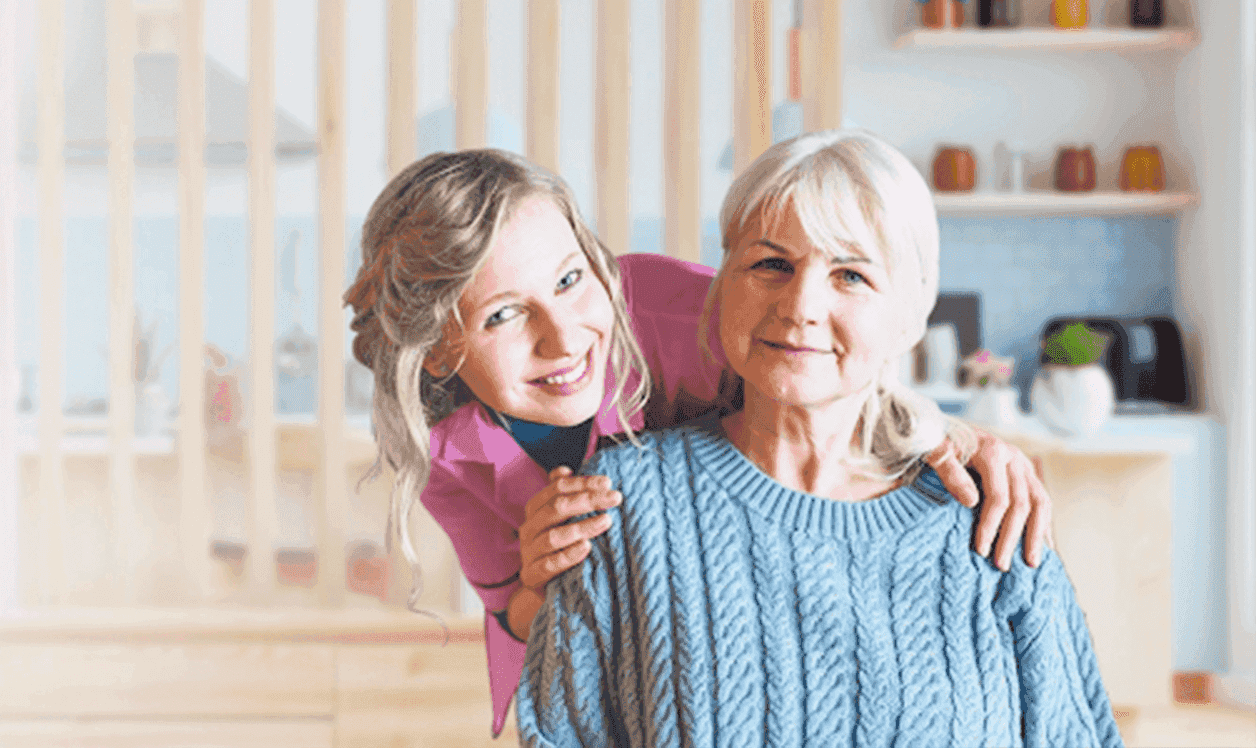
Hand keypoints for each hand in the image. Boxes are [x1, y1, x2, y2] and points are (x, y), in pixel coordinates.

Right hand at [518, 466, 621, 590]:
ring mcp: (529, 552)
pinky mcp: (532, 574)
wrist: (540, 584)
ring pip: (554, 536)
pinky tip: (587, 548)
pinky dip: (569, 555)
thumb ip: (561, 495)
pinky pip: (550, 564)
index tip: (608, 483)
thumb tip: (564, 469)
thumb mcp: (557, 518)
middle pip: (557, 508)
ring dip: (582, 527)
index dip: (582, 483)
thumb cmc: (555, 545)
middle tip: (614, 498)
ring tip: (607, 521)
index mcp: (535, 509)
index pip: (556, 488)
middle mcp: (529, 528)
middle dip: (588, 500)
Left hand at [926, 429, 1052, 570]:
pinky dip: (1044, 523)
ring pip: (1040, 503)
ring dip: (1036, 535)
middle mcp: (1013, 456)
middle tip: (1002, 566)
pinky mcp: (1025, 471)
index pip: (998, 497)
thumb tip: (971, 502)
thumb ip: (950, 472)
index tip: (980, 551)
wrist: (942, 425)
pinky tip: (1045, 546)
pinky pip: (1042, 499)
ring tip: (1031, 564)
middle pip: (1021, 504)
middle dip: (1012, 537)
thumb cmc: (935, 440)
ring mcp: (1022, 463)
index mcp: (992, 451)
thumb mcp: (934, 451)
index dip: (990, 526)